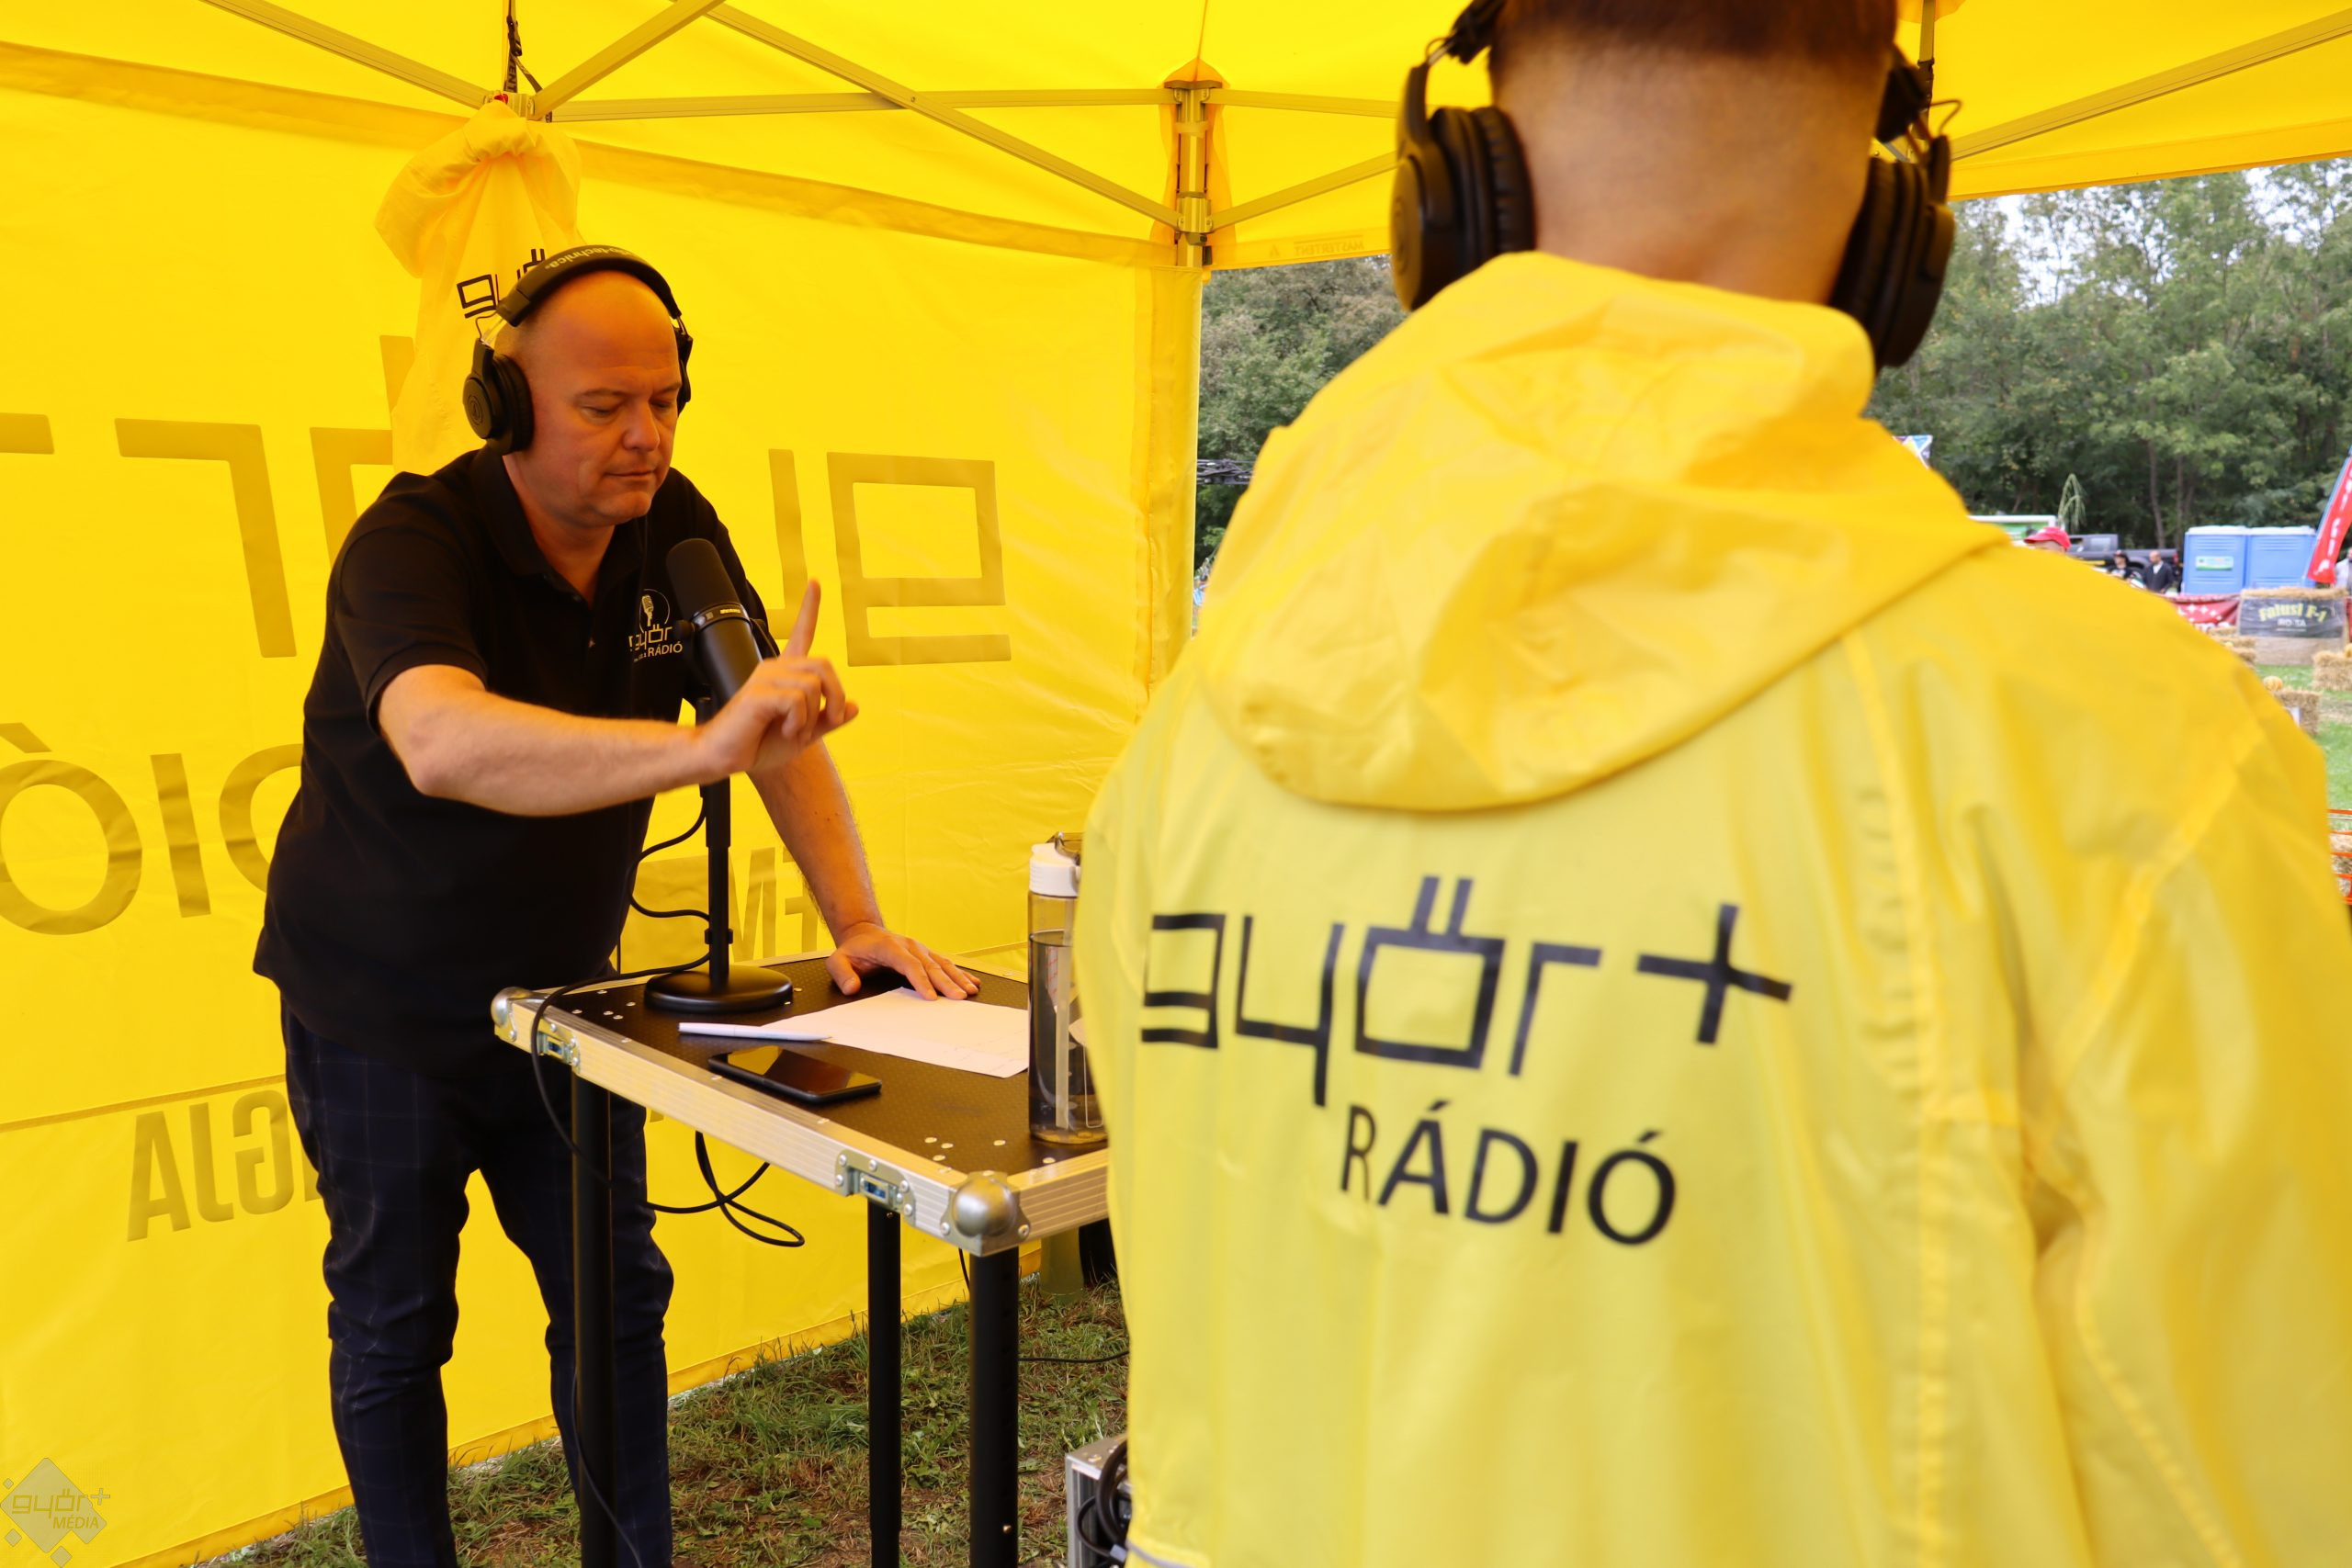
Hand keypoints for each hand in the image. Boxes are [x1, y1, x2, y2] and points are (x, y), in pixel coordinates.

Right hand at [690, 581, 857, 782]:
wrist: (724, 758)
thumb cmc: (758, 745)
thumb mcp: (803, 734)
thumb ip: (827, 720)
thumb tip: (853, 706)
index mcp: (784, 673)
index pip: (800, 633)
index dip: (809, 608)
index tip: (815, 582)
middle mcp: (775, 668)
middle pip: (824, 666)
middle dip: (835, 696)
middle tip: (829, 721)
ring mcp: (764, 677)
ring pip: (813, 686)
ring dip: (813, 716)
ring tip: (794, 730)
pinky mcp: (758, 692)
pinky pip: (797, 700)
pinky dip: (799, 722)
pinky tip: (785, 730)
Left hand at [827, 921, 979, 999]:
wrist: (863, 933)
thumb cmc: (853, 950)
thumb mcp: (837, 960)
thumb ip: (842, 974)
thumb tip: (852, 988)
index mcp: (890, 947)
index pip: (908, 964)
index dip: (921, 980)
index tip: (930, 996)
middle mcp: (909, 946)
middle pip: (930, 965)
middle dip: (946, 983)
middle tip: (958, 997)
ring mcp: (920, 949)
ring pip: (942, 963)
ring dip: (957, 977)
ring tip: (970, 991)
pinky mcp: (926, 954)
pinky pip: (945, 963)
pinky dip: (959, 973)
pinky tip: (972, 981)